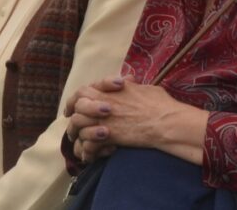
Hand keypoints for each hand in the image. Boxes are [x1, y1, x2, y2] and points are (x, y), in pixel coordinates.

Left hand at [64, 77, 205, 163]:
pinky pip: (87, 142)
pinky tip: (89, 153)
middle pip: (77, 104)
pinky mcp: (109, 135)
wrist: (166, 122)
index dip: (76, 98)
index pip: (85, 89)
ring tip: (77, 139)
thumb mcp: (145, 88)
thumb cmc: (161, 105)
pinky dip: (86, 149)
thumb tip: (130, 83)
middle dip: (72, 114)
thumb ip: (132, 86)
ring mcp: (106, 118)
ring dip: (76, 132)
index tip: (74, 105)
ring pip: (77, 123)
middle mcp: (106, 101)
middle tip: (70, 122)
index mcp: (112, 89)